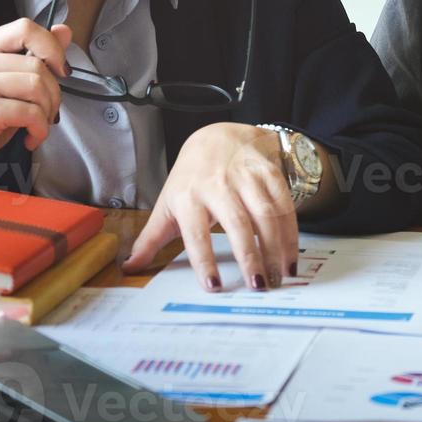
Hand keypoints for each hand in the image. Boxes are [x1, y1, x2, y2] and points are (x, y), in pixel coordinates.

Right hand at [0, 18, 72, 190]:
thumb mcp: (6, 85)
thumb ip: (33, 56)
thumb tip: (65, 30)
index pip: (25, 27)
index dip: (51, 46)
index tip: (59, 70)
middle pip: (37, 64)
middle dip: (54, 93)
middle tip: (47, 113)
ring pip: (36, 86)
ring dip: (48, 112)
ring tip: (37, 126)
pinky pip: (30, 113)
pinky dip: (40, 129)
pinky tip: (31, 138)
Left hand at [124, 123, 297, 292]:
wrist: (217, 134)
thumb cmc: (190, 177)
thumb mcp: (167, 204)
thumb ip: (150, 239)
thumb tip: (129, 267)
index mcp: (188, 196)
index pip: (195, 233)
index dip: (204, 260)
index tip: (214, 287)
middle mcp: (217, 184)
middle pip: (236, 223)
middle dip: (249, 256)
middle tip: (257, 286)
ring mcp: (245, 176)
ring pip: (265, 213)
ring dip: (276, 247)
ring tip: (280, 276)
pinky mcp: (268, 171)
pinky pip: (284, 203)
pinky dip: (291, 231)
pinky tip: (291, 255)